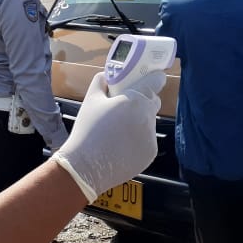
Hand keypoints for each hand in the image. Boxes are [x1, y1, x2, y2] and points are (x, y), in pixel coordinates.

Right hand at [51, 71, 162, 201]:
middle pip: (153, 103)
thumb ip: (101, 82)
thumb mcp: (91, 100)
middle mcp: (148, 117)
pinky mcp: (150, 154)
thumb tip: (106, 76)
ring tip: (118, 132)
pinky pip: (147, 142)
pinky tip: (121, 146)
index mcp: (136, 100)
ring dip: (140, 124)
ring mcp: (151, 137)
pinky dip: (139, 142)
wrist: (86, 166)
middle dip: (144, 103)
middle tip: (126, 108)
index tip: (151, 79)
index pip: (156, 82)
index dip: (154, 79)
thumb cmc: (87, 130)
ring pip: (149, 124)